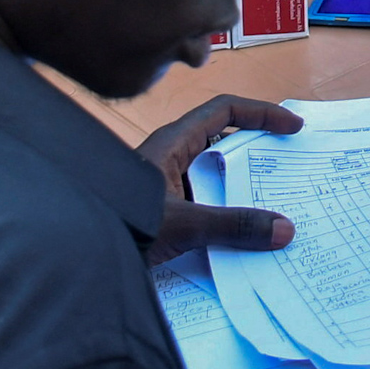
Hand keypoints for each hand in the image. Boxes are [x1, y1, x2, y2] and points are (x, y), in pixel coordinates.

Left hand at [139, 96, 302, 264]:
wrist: (78, 258)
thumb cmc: (123, 226)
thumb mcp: (183, 224)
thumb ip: (232, 226)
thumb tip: (284, 229)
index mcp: (174, 142)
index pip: (225, 110)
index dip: (261, 113)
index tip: (291, 128)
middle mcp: (171, 157)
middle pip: (223, 141)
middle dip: (256, 151)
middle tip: (288, 165)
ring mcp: (166, 185)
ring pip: (213, 175)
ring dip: (241, 185)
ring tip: (272, 201)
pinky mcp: (162, 212)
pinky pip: (204, 201)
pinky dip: (225, 210)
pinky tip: (239, 233)